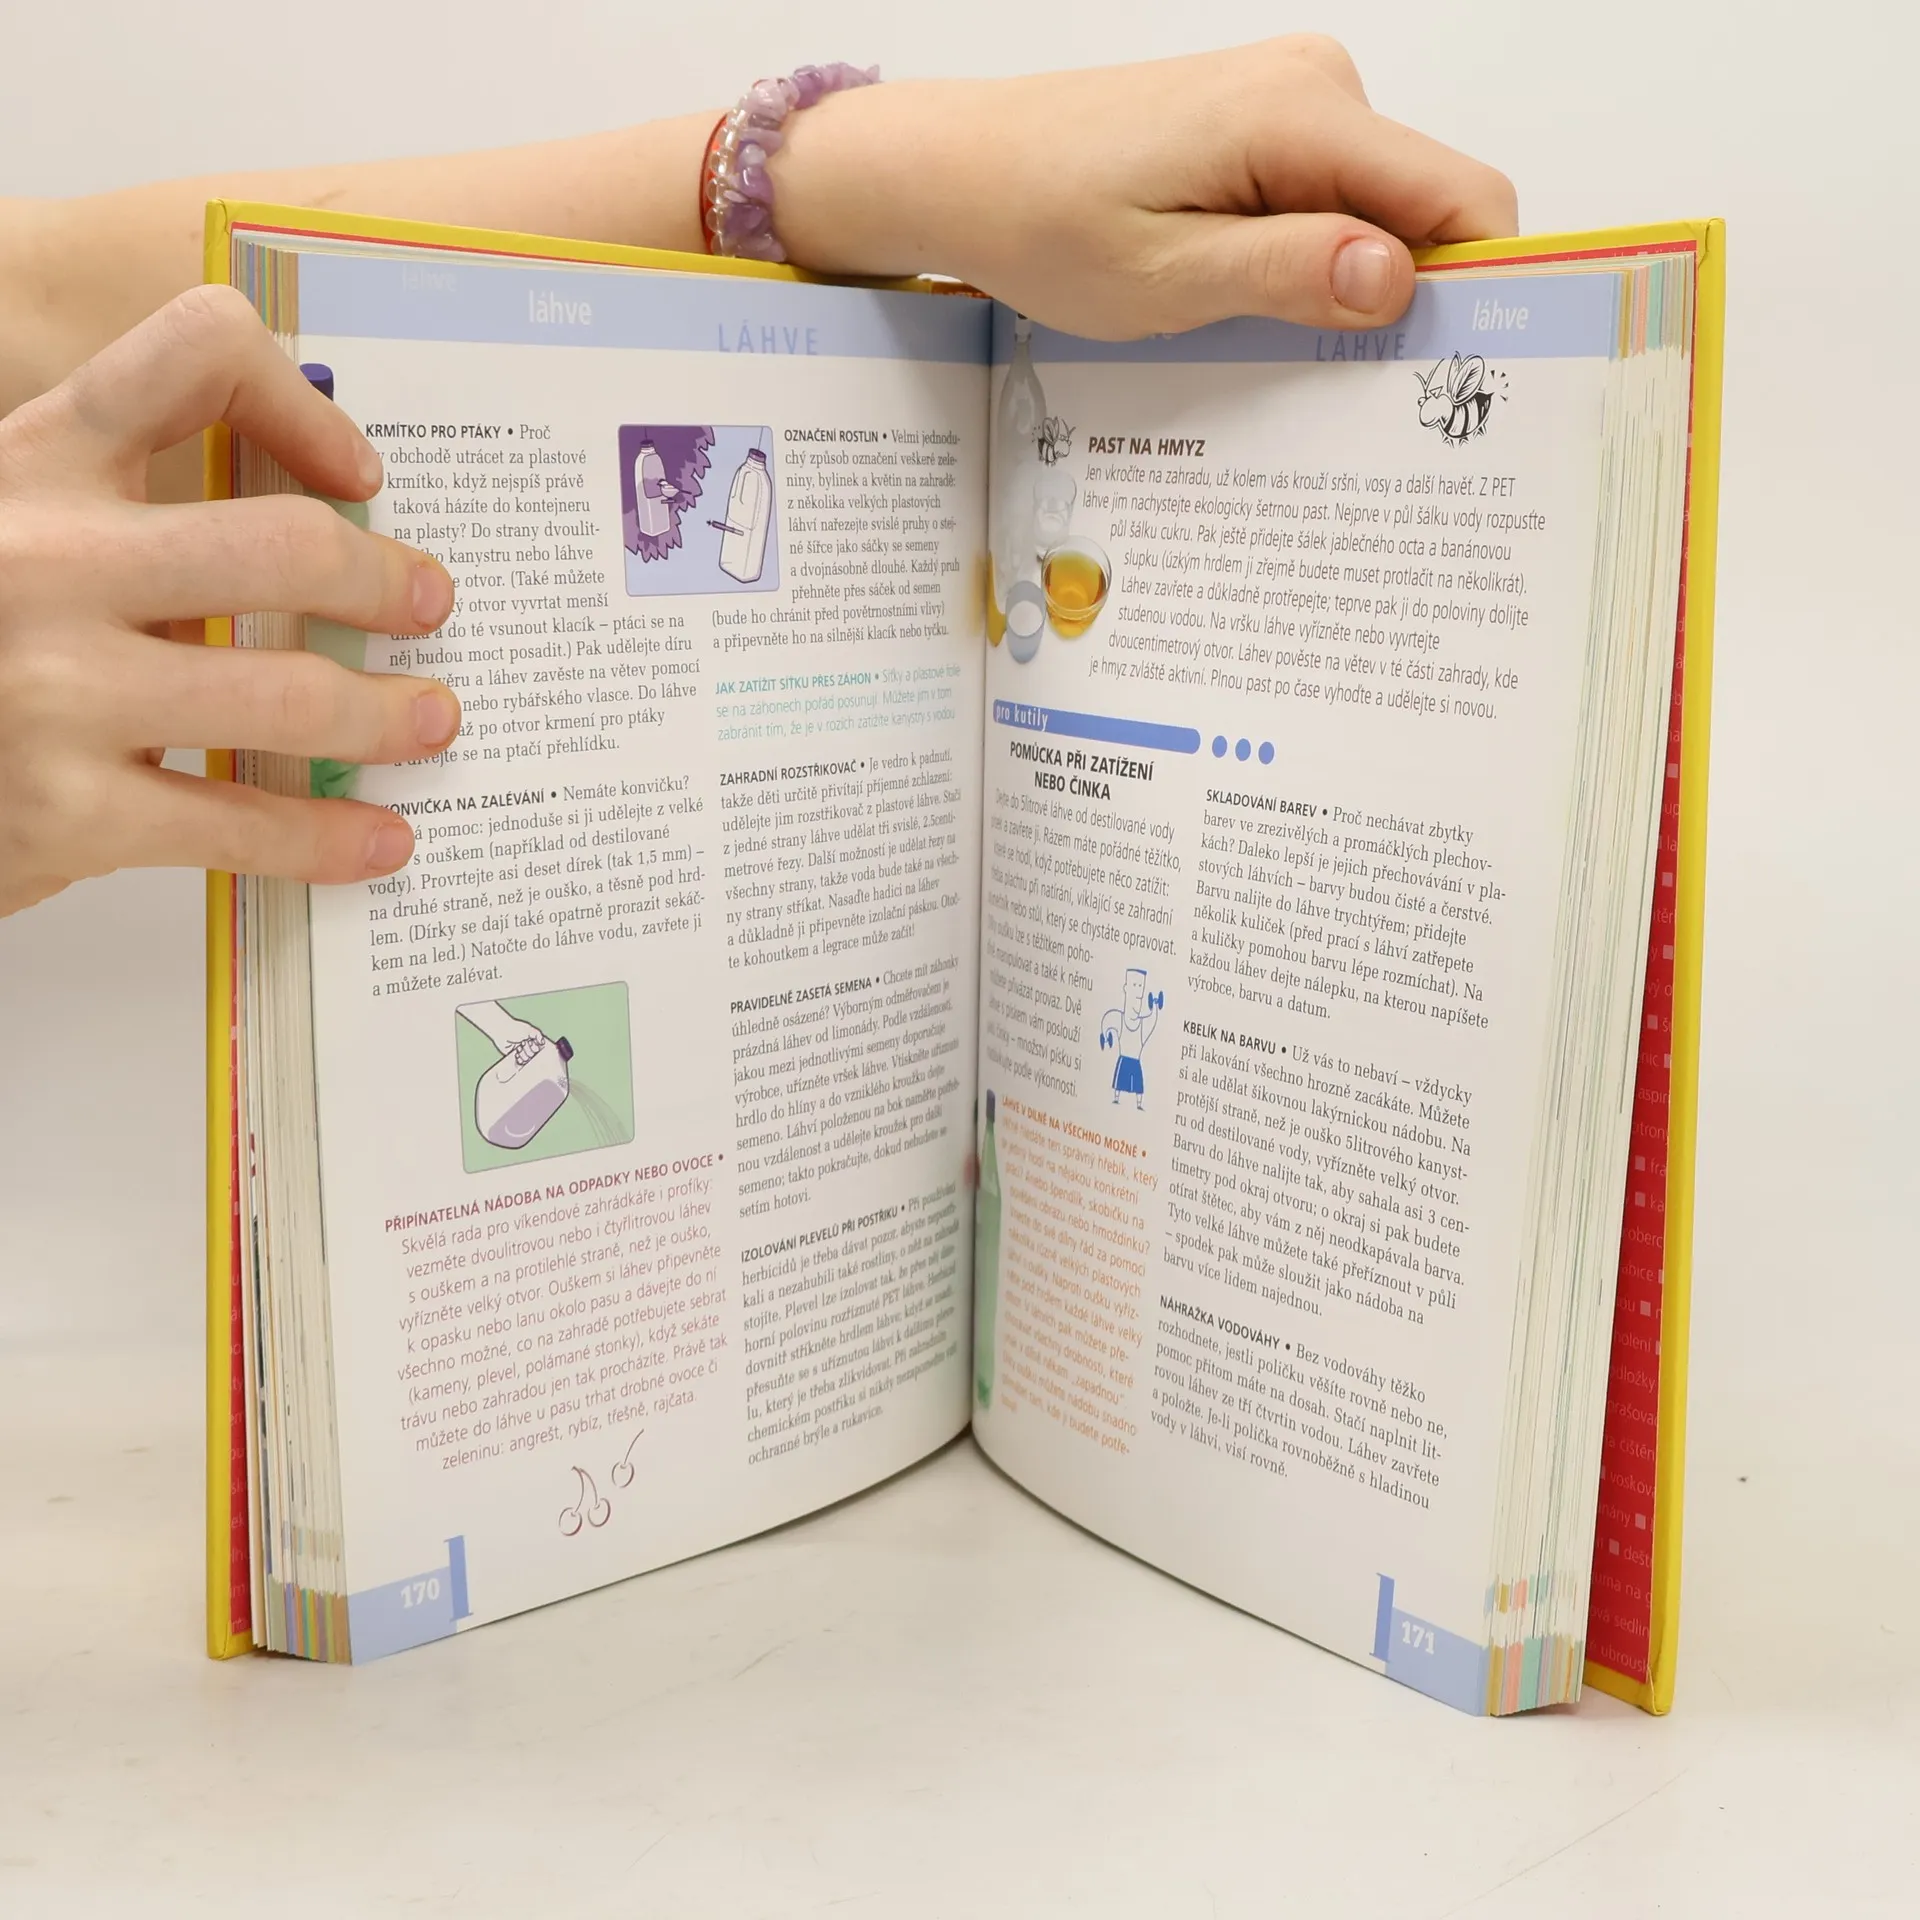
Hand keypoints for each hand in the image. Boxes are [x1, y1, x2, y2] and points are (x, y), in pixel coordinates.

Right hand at [0, 286, 460, 917]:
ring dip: (386, 716)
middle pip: (284, 544)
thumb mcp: (19, 535)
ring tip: (429, 723)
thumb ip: (128, 528)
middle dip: (383, 583)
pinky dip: (331, 838)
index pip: (190, 358)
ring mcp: (54, 688)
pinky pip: (243, 822)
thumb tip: (315, 556)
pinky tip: (381, 840)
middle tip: (429, 606)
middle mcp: (44, 559)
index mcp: (36, 464)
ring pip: (289, 694)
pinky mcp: (66, 811)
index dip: (300, 403)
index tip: (359, 473)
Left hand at [776, 36, 1517, 337]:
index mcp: (1301, 114)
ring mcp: (1292, 99)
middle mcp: (1315, 87)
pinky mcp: (1265, 123)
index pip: (1460, 198)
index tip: (1457, 374)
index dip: (1478, 288)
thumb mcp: (1166, 278)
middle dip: (1407, 298)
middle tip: (1352, 391)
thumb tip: (1398, 279)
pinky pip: (1330, 197)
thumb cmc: (1042, 221)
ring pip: (1378, 209)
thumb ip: (1287, 274)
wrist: (965, 167)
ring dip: (1349, 285)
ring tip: (1277, 346)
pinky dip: (1314, 258)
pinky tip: (1257, 306)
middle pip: (1426, 208)